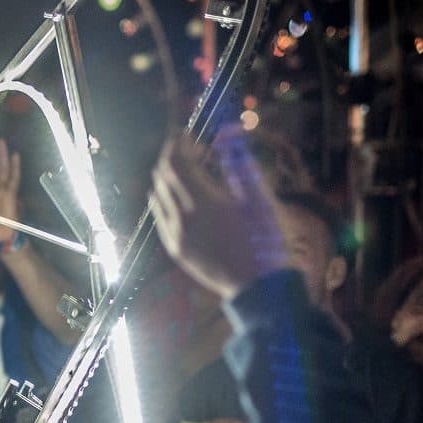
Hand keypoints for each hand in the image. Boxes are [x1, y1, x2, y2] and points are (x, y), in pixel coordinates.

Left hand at [149, 130, 285, 299]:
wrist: (258, 288)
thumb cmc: (265, 241)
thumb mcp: (260, 198)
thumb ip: (241, 163)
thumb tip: (227, 134)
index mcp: (203, 202)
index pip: (175, 161)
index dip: (178, 142)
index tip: (188, 133)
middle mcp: (181, 217)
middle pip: (162, 174)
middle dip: (173, 157)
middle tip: (193, 151)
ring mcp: (174, 235)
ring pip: (157, 195)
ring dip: (168, 178)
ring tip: (192, 174)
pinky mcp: (174, 249)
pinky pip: (161, 216)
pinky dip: (167, 200)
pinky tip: (186, 200)